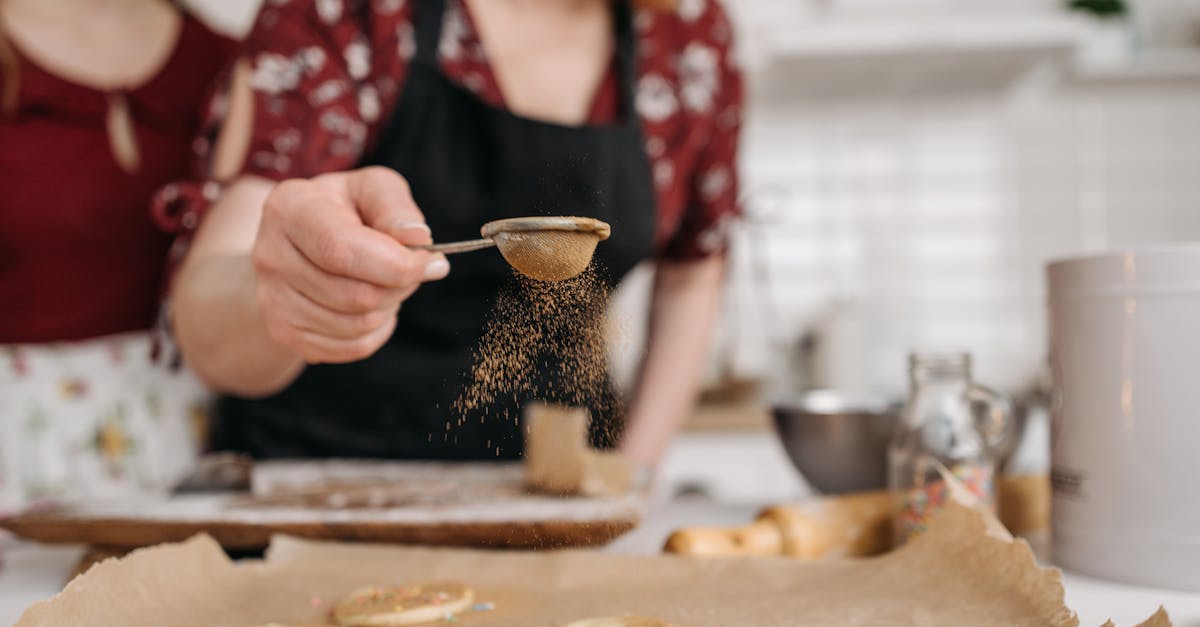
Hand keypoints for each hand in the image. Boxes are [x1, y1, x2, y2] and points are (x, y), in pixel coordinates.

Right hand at [251, 166, 448, 363]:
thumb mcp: (372, 189)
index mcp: (289, 208)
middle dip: (399, 286)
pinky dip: (376, 330)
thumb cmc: (344, 210)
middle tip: (410, 269)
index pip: (342, 251)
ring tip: (385, 282)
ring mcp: (273, 299)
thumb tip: (418, 240)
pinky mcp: (285, 332)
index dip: (396, 265)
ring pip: (357, 325)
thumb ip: (396, 207)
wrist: (297, 243)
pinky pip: (352, 347)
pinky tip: (371, 305)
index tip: (432, 263)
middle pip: (355, 295)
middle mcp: (269, 255)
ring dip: (389, 307)